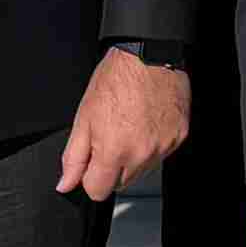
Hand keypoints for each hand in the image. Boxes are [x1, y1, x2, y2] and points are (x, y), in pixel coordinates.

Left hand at [59, 50, 191, 202]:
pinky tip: (147, 122)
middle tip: (111, 136)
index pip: (98, 191)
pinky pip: (162, 154)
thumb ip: (74, 157)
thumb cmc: (117, 78)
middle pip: (121, 183)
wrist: (149, 54)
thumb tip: (66, 183)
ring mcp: (164, 147)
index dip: (90, 177)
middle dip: (113, 167)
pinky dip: (153, 144)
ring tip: (130, 126)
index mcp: (114, 151)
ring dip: (134, 157)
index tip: (92, 162)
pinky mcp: (179, 137)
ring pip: (143, 170)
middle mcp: (142, 154)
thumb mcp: (84, 117)